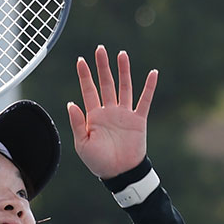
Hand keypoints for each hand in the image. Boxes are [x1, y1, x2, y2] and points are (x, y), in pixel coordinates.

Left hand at [67, 45, 157, 179]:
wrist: (120, 173)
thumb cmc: (98, 162)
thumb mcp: (82, 144)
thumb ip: (77, 123)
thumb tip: (71, 103)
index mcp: (94, 116)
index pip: (88, 90)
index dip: (85, 75)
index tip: (81, 60)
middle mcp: (109, 111)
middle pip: (106, 83)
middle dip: (103, 66)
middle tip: (100, 49)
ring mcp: (124, 114)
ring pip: (124, 87)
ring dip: (123, 71)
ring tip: (122, 54)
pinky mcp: (138, 120)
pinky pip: (145, 100)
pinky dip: (149, 87)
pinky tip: (153, 73)